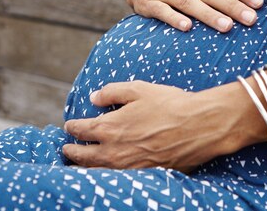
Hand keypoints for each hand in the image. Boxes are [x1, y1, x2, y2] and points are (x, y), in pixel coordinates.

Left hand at [62, 80, 247, 172]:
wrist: (200, 127)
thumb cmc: (171, 105)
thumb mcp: (139, 89)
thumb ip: (112, 92)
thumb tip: (94, 97)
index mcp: (110, 128)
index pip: (81, 130)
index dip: (72, 127)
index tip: (69, 126)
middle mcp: (115, 152)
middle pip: (84, 157)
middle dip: (72, 152)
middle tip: (66, 150)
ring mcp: (129, 167)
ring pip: (98, 171)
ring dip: (86, 167)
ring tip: (80, 165)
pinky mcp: (144, 175)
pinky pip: (118, 178)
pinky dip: (106, 175)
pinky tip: (109, 171)